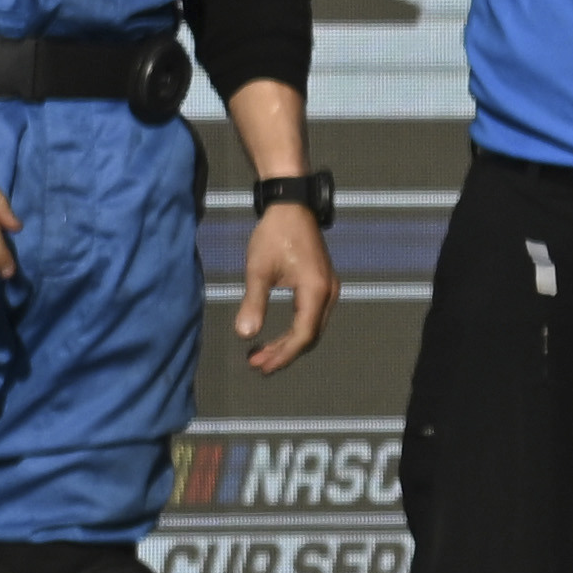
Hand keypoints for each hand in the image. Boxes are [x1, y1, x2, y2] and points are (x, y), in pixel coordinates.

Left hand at [236, 204, 335, 372]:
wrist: (291, 206)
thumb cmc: (274, 235)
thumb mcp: (258, 269)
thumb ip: (253, 303)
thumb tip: (244, 335)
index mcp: (315, 291)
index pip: (303, 334)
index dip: (283, 354)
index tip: (261, 366)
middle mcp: (328, 294)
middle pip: (310, 336)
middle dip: (283, 352)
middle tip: (257, 364)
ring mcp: (328, 289)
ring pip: (312, 327)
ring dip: (288, 343)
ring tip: (263, 353)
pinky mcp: (323, 284)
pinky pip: (312, 316)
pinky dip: (294, 329)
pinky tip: (277, 334)